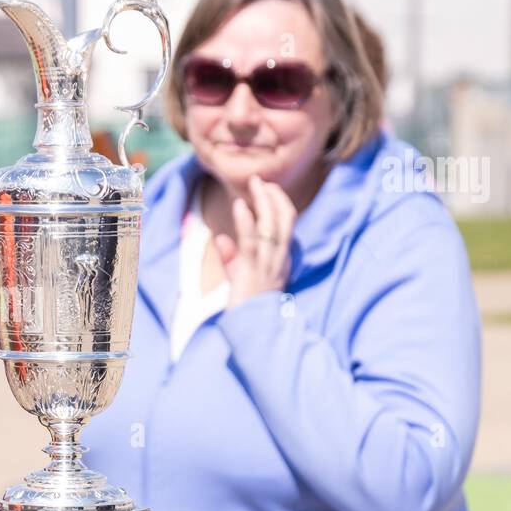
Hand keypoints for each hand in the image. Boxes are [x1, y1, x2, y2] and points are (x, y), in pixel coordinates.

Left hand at [214, 174, 296, 308]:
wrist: (253, 331)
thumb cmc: (248, 306)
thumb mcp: (242, 278)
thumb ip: (233, 258)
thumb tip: (222, 238)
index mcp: (282, 260)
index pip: (288, 225)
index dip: (281, 204)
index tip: (271, 189)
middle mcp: (278, 260)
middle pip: (283, 221)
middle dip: (274, 198)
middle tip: (261, 180)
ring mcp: (266, 265)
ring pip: (270, 227)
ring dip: (262, 202)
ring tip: (254, 184)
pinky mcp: (251, 272)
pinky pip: (251, 243)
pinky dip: (246, 222)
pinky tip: (239, 206)